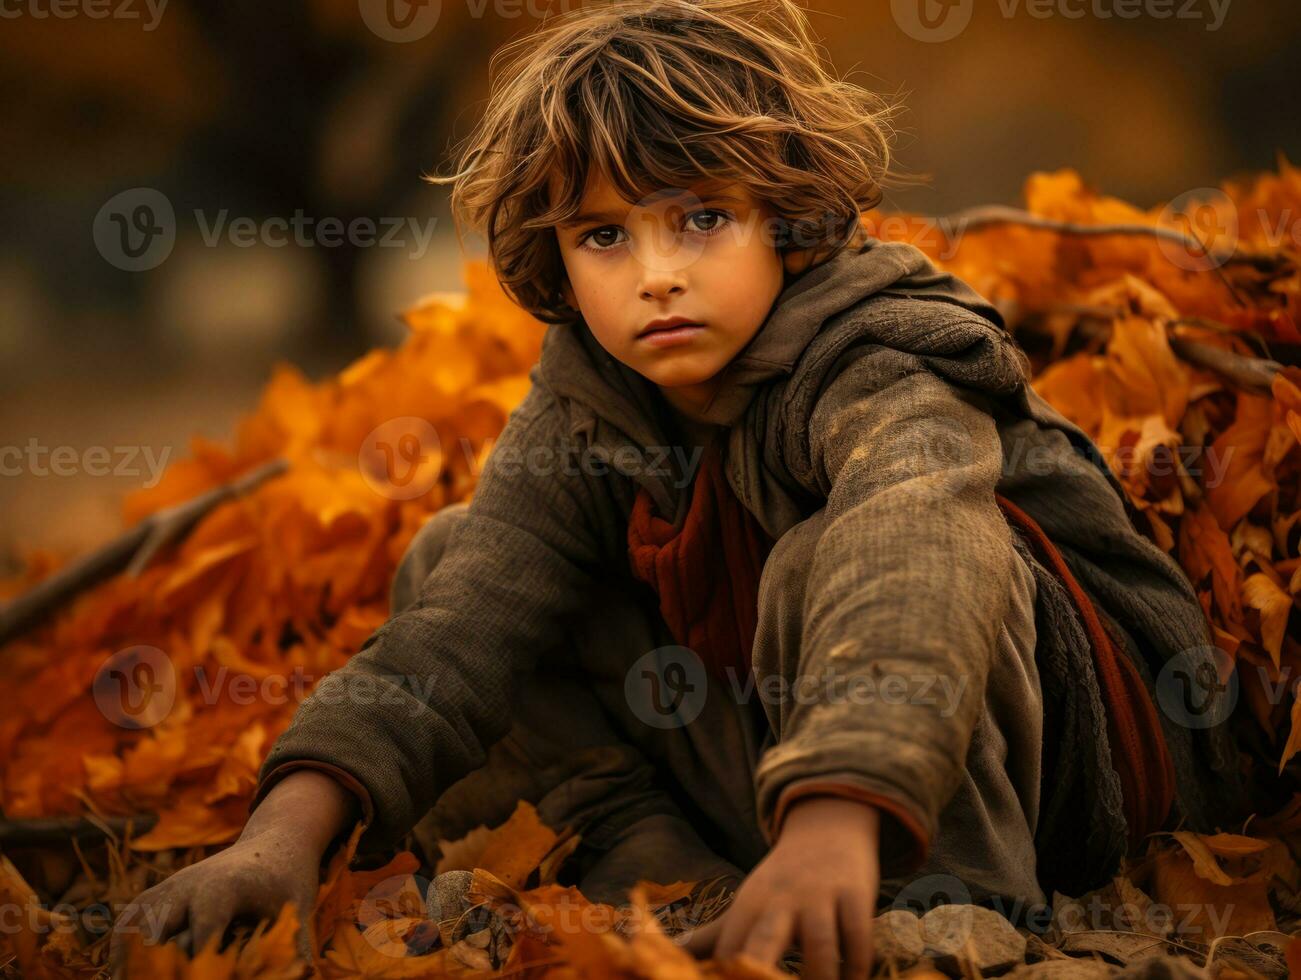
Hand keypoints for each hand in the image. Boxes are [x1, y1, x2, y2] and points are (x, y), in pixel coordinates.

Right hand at [107, 768, 357, 977]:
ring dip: (132, 962)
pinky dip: (125, 952)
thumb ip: (298, 948)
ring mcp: (168, 888)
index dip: (199, 970)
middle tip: (170, 978)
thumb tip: (307, 978)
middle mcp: (187, 886)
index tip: (208, 979)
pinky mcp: (158, 893)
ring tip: (133, 979)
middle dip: (155, 968)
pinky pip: (128, 924)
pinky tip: (129, 974)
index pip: (199, 938)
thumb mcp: (299, 910)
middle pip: (154, 935)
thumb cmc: (288, 881)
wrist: (273, 841)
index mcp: (222, 889)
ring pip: (132, 929)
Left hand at [681, 796, 879, 979]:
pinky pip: (858, 936)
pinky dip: (859, 966)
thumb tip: (670, 955)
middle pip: (764, 943)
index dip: (726, 976)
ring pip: (820, 948)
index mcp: (748, 907)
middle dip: (761, 971)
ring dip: (823, 979)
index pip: (728, 952)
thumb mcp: (745, 904)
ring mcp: (819, 897)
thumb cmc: (781, 882)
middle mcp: (780, 901)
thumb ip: (710, 938)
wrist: (826, 828)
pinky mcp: (854, 894)